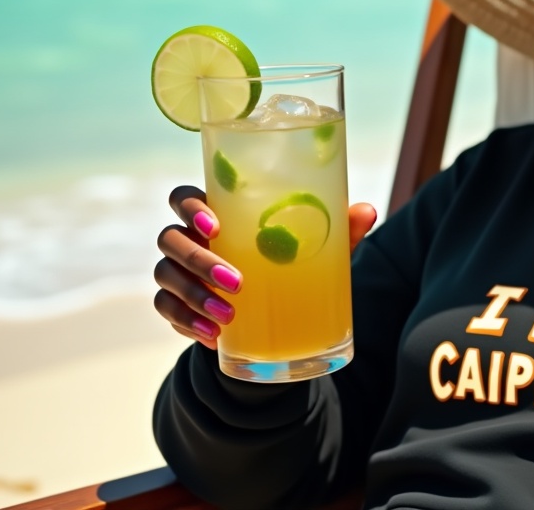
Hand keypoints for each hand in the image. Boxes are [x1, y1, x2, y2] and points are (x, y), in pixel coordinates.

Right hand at [155, 186, 378, 349]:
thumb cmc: (286, 262)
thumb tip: (368, 211)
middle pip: (171, 238)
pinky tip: (212, 335)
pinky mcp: (176, 306)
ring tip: (229, 315)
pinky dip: (187, 323)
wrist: (268, 312)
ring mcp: (177, 272)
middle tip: (237, 282)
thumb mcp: (312, 247)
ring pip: (166, 276)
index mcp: (214, 213)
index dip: (190, 206)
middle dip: (199, 260)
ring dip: (194, 295)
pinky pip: (168, 311)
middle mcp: (188, 239)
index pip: (184, 197)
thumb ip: (337, 228)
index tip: (215, 224)